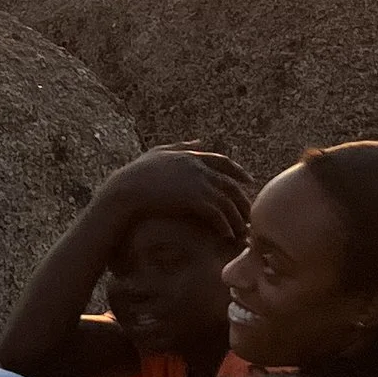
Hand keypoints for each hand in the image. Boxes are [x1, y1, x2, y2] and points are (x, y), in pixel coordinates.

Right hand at [100, 148, 251, 250]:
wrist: (126, 189)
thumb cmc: (137, 173)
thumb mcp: (159, 153)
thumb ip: (181, 146)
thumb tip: (199, 141)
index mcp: (192, 156)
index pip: (224, 162)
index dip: (238, 171)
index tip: (249, 180)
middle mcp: (200, 168)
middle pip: (231, 184)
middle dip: (243, 200)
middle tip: (251, 213)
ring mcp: (199, 183)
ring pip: (228, 201)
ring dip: (237, 217)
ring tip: (243, 231)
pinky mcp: (195, 200)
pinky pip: (218, 214)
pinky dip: (225, 226)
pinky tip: (228, 236)